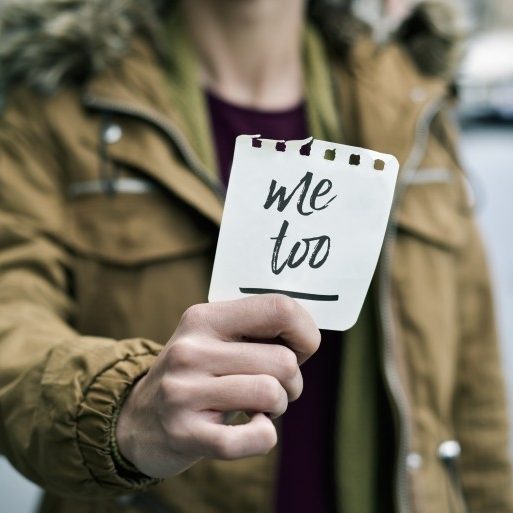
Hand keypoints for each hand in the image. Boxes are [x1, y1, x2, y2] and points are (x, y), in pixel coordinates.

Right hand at [115, 294, 320, 477]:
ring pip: (272, 393)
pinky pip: (257, 437)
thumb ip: (256, 329)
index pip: (279, 308)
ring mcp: (185, 392)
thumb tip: (309, 335)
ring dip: (278, 406)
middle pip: (283, 360)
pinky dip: (264, 436)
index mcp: (204, 318)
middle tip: (273, 387)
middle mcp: (191, 350)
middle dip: (292, 380)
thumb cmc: (196, 374)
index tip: (300, 350)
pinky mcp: (187, 434)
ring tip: (258, 407)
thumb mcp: (213, 338)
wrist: (138, 420)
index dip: (305, 332)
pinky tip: (249, 428)